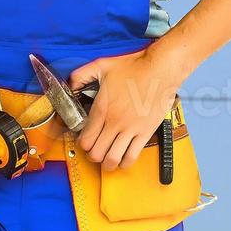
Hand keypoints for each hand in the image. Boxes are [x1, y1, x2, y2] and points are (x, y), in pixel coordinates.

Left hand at [68, 45, 185, 170]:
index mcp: (101, 109)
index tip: (84, 142)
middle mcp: (114, 122)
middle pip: (96, 152)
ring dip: (107, 164)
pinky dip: (125, 163)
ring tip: (106, 162)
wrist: (160, 70)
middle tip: (93, 153)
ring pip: (113, 158)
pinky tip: (122, 161)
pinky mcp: (146, 132)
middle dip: (92, 156)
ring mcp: (131, 129)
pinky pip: (133, 156)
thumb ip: (81, 75)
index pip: (85, 139)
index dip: (82, 145)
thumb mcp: (100, 66)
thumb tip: (70, 85)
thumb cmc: (133, 67)